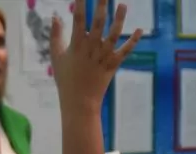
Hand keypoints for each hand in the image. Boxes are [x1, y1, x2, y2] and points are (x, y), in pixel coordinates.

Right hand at [50, 0, 141, 115]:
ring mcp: (104, 56)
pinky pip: (125, 51)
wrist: (80, 102)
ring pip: (113, 35)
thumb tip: (55, 16)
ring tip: (123, 4)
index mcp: (76, 45)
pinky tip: (140, 30)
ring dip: (119, 19)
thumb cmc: (66, 78)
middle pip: (98, 23)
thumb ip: (55, 35)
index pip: (78, 19)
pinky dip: (133, 41)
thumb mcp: (56, 56)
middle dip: (101, 5)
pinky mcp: (113, 64)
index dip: (80, 3)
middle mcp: (92, 48)